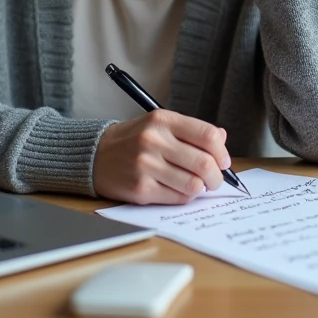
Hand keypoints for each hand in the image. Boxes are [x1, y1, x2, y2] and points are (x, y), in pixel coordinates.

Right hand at [92, 110, 230, 204]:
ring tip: (197, 185)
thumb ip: (191, 130)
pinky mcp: (140, 189)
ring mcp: (146, 166)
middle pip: (204, 163)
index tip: (223, 161)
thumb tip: (222, 139)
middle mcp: (154, 141)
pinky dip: (184, 196)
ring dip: (201, 188)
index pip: (208, 135)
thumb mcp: (159, 124)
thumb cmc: (133, 140)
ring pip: (193, 184)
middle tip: (215, 180)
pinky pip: (178, 198)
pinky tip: (178, 189)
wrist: (95, 155)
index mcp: (162, 120)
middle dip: (217, 177)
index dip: (222, 152)